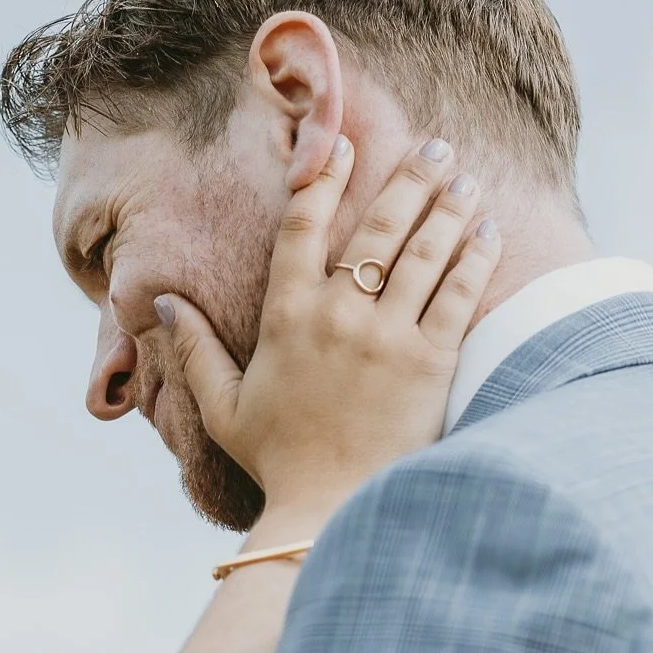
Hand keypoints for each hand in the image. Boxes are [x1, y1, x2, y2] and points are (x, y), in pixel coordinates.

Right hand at [156, 137, 500, 537]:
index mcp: (286, 317)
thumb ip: (195, 351)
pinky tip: (489, 234)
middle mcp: (337, 315)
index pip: (303, 226)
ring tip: (468, 180)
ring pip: (425, 251)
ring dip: (450, 207)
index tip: (343, 144)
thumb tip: (164, 304)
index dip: (325, 178)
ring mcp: (387, 336)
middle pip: (379, 226)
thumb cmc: (277, 460)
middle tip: (435, 145)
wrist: (330, 509)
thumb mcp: (223, 407)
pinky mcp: (429, 363)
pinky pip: (458, 295)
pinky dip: (475, 259)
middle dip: (411, 177)